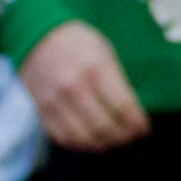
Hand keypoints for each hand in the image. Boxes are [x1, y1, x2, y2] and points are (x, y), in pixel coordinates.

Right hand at [20, 20, 150, 149]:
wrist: (37, 35)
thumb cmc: (78, 42)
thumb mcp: (104, 51)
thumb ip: (117, 80)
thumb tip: (133, 111)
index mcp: (95, 68)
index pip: (122, 106)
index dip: (136, 122)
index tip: (144, 128)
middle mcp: (74, 87)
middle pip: (104, 125)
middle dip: (123, 136)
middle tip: (132, 136)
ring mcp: (55, 101)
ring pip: (83, 137)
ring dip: (103, 144)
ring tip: (114, 141)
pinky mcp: (42, 110)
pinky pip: (63, 138)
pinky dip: (81, 145)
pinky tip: (92, 140)